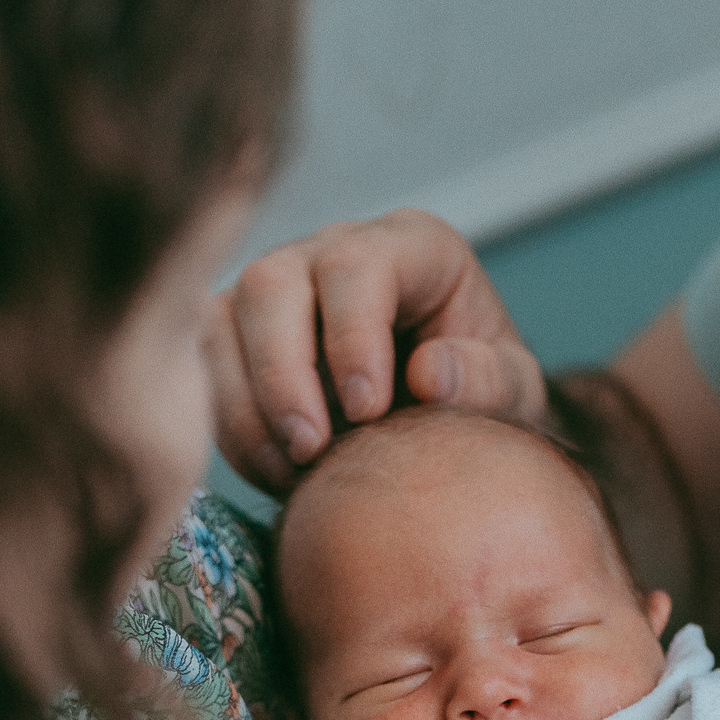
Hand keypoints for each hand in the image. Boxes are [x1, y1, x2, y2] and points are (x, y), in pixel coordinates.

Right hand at [205, 210, 547, 492]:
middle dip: (282, 373)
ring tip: (291, 472)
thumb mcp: (516, 393)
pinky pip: (203, 366)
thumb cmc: (486, 397)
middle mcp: (332, 252)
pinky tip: (272, 471)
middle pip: (272, 282)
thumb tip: (429, 374)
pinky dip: (228, 424)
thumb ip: (490, 380)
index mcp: (411, 247)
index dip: (351, 336)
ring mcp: (278, 289)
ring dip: (245, 405)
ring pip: (221, 320)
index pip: (357, 265)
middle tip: (311, 450)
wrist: (450, 423)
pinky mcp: (239, 334)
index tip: (368, 410)